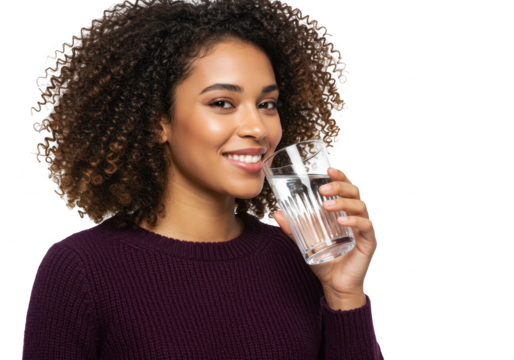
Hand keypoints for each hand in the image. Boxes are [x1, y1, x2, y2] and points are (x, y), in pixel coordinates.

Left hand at [272, 167, 376, 299]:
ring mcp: (364, 228)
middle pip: (354, 192)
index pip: (346, 188)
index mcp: (344, 212)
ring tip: (326, 205)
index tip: (328, 169)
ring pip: (360, 206)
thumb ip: (293, 228)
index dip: (340, 177)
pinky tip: (341, 220)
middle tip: (323, 188)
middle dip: (340, 186)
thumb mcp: (305, 242)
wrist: (335, 285)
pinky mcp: (369, 242)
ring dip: (343, 202)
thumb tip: (276, 214)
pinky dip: (354, 221)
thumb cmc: (324, 260)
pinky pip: (366, 226)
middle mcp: (357, 216)